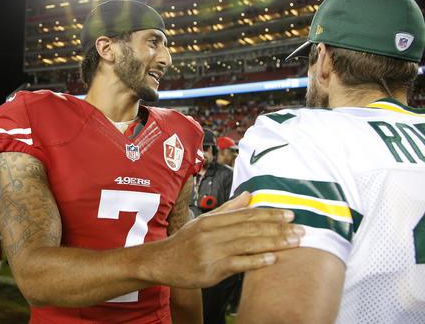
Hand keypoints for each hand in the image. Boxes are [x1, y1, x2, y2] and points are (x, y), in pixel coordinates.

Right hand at [151, 191, 303, 287]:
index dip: (270, 213)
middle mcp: (213, 232)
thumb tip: (248, 194)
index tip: (289, 214)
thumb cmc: (184, 242)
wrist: (161, 262)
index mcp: (212, 220)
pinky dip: (257, 261)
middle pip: (251, 227)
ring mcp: (212, 250)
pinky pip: (239, 263)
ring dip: (274, 242)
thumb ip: (227, 209)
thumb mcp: (203, 221)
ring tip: (294, 242)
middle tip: (300, 229)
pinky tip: (273, 259)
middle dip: (278, 228)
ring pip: (248, 244)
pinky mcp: (212, 269)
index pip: (246, 214)